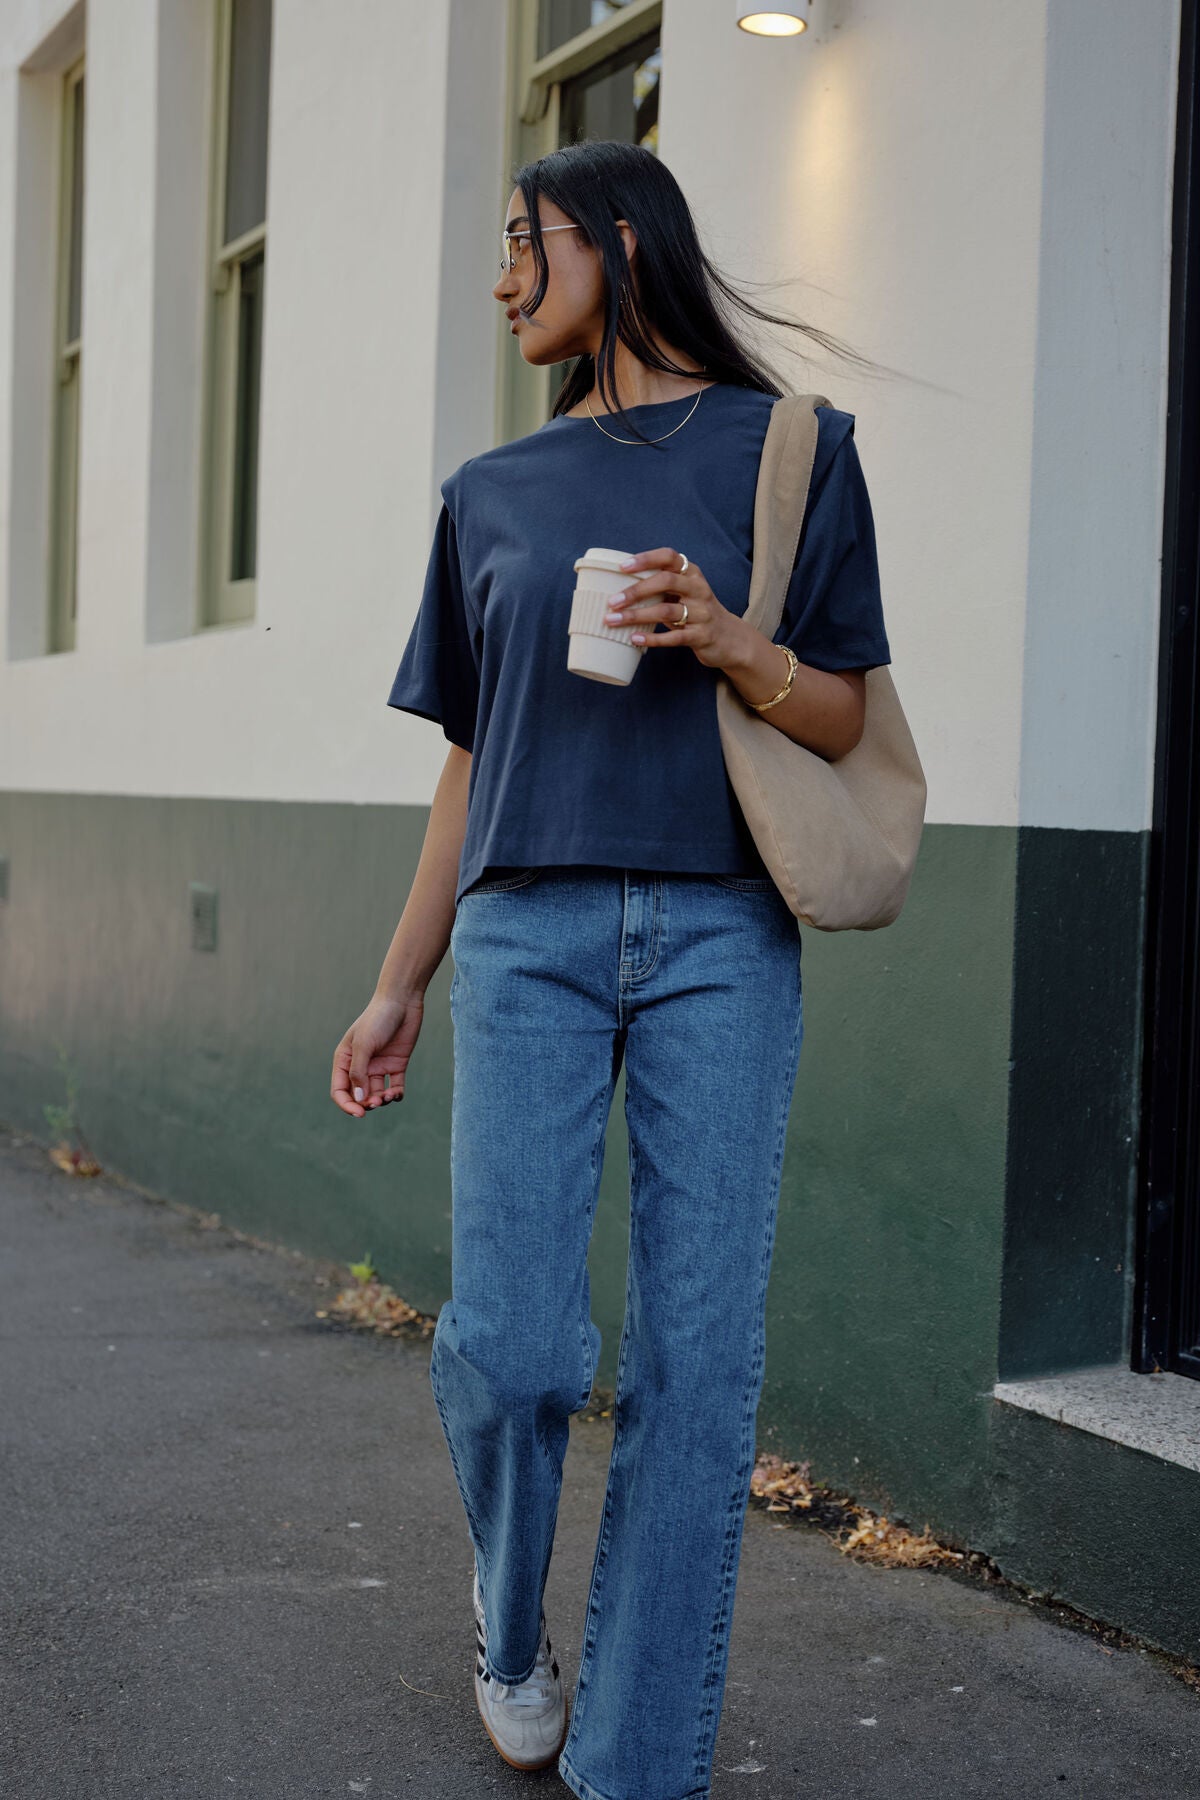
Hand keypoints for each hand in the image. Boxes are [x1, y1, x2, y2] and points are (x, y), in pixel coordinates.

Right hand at [331, 992, 422, 1118]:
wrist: (402, 1001)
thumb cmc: (378, 1019)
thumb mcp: (364, 1045)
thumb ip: (359, 1073)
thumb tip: (359, 1100)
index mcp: (344, 1060)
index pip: (339, 1091)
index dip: (347, 1105)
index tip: (359, 1113)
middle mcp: (360, 1066)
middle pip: (358, 1096)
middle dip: (366, 1104)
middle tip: (377, 1102)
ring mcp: (378, 1066)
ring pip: (376, 1094)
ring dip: (381, 1100)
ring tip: (389, 1096)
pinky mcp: (396, 1064)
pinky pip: (394, 1087)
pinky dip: (395, 1094)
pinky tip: (397, 1093)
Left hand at [601, 547, 749, 671]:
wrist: (730, 639)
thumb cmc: (697, 613)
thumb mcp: (685, 593)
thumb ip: (662, 587)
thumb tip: (621, 587)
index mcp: (692, 574)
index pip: (669, 557)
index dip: (645, 559)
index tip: (622, 567)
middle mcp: (699, 589)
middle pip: (665, 581)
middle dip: (636, 591)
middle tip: (612, 601)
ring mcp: (702, 613)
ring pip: (666, 611)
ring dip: (636, 616)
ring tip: (613, 620)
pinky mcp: (702, 636)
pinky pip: (674, 637)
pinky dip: (652, 638)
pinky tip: (635, 639)